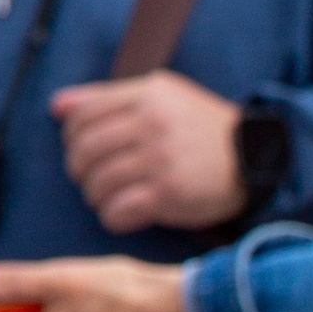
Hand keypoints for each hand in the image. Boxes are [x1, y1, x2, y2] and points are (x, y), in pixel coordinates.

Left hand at [50, 70, 245, 230]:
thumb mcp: (163, 96)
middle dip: (79, 170)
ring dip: (96, 196)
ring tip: (111, 197)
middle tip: (92, 178)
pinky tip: (125, 214)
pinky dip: (113, 217)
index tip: (84, 150)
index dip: (72, 137)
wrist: (255, 158)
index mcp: (149, 94)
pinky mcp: (169, 193)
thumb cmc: (202, 129)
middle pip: (84, 150)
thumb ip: (110, 98)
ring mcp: (161, 159)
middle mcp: (153, 122)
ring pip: (97, 183)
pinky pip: (116, 210)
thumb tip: (57, 107)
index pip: (82, 114)